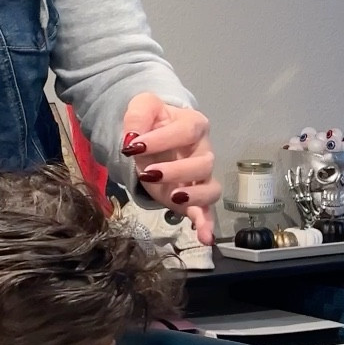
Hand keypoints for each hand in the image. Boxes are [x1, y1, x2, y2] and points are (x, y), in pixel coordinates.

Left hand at [121, 94, 220, 244]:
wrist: (151, 134)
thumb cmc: (151, 120)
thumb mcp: (141, 107)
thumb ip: (137, 117)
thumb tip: (133, 138)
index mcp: (193, 125)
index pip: (186, 132)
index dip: (162, 140)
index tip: (133, 146)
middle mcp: (203, 151)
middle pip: (203, 163)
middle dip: (176, 170)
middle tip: (148, 173)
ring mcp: (200, 176)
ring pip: (210, 188)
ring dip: (194, 195)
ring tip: (174, 197)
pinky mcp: (192, 197)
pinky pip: (206, 211)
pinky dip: (206, 224)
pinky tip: (203, 237)